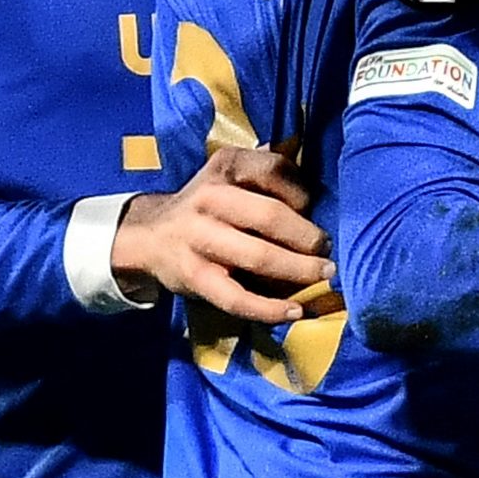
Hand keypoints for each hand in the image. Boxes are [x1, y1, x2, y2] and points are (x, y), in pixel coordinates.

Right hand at [113, 147, 333, 325]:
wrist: (149, 235)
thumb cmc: (209, 206)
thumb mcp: (231, 176)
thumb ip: (268, 172)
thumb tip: (318, 176)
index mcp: (225, 166)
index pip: (274, 170)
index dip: (302, 192)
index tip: (312, 209)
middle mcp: (210, 197)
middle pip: (270, 216)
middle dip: (308, 237)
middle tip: (329, 252)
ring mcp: (198, 237)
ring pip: (258, 256)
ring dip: (298, 269)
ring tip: (324, 275)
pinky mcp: (192, 275)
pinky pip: (236, 297)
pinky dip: (269, 308)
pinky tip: (294, 311)